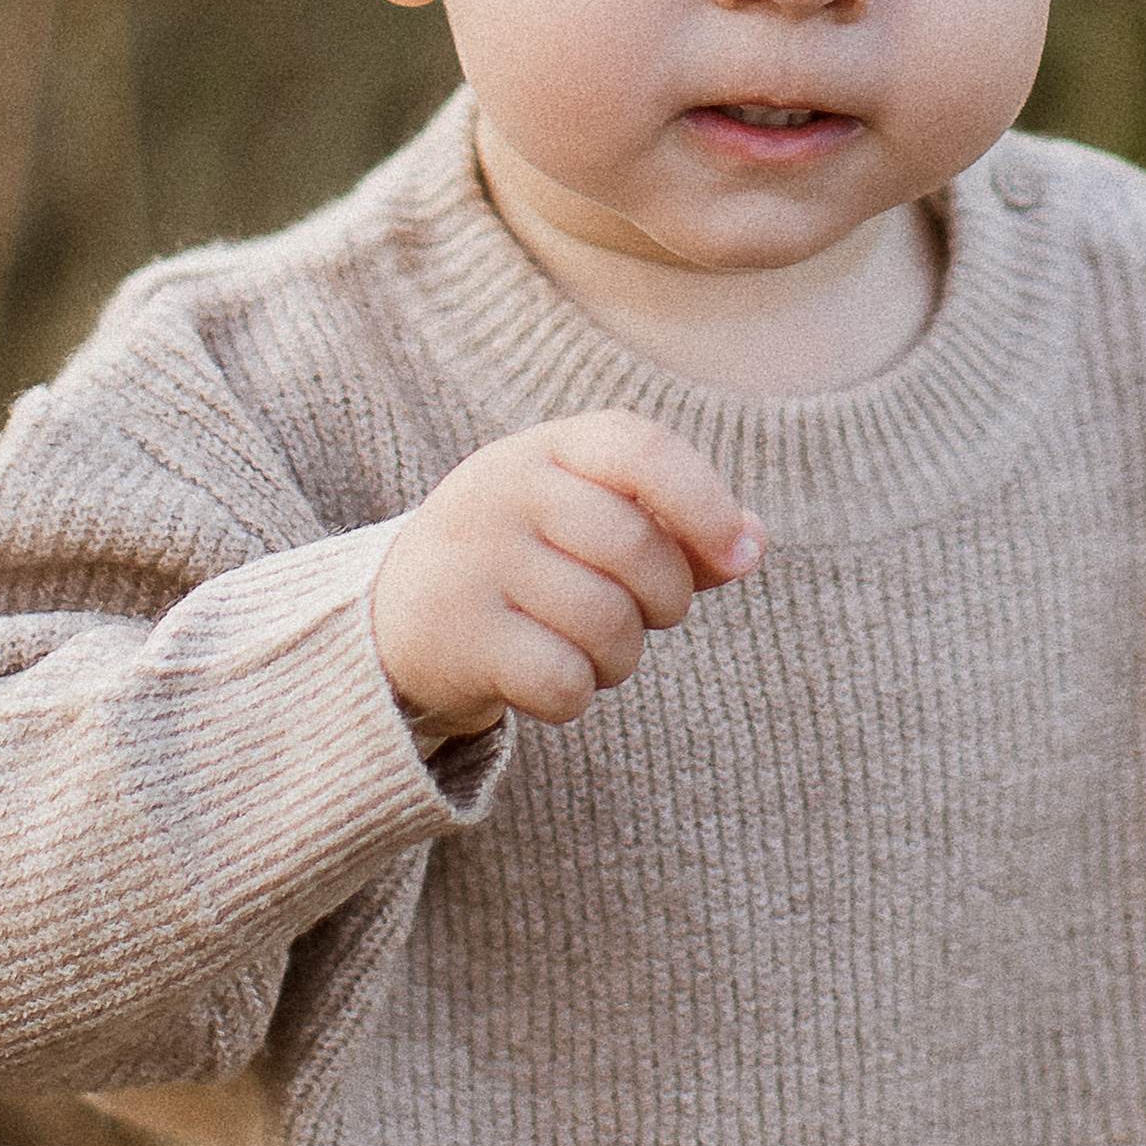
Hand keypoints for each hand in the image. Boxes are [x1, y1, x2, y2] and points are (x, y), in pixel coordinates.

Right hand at [371, 411, 764, 735]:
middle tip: (641, 616)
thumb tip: (751, 544)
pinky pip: (562, 680)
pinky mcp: (455, 633)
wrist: (394, 617)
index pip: (641, 449)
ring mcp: (471, 558)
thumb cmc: (527, 564)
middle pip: (636, 550)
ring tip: (589, 650)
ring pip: (605, 624)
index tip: (742, 558)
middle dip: (664, 601)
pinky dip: (574, 696)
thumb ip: (675, 528)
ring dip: (619, 658)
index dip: (706, 502)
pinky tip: (547, 681)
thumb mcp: (590, 524)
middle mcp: (501, 489)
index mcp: (546, 448)